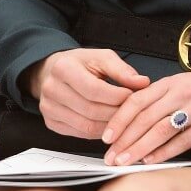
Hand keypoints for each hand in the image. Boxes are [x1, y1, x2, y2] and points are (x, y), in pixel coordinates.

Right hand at [27, 49, 149, 139]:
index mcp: (64, 68)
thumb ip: (122, 70)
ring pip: (86, 125)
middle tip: (134, 110)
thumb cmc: (81, 64)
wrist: (53, 71)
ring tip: (126, 118)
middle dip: (117, 112)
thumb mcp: (102, 57)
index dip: (117, 96)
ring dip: (110, 125)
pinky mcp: (51, 122)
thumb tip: (142, 82)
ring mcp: (49, 108)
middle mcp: (52, 89)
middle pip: (91, 110)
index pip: (94, 90)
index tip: (134, 96)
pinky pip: (79, 133)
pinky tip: (111, 125)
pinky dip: (99, 132)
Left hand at [102, 66, 190, 165]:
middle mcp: (183, 93)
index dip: (119, 120)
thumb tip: (131, 120)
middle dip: (124, 140)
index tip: (106, 136)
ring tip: (125, 162)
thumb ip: (160, 98)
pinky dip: (164, 153)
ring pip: (161, 130)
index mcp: (173, 82)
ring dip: (139, 149)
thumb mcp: (184, 83)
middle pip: (145, 118)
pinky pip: (183, 141)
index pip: (137, 100)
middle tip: (110, 156)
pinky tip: (151, 160)